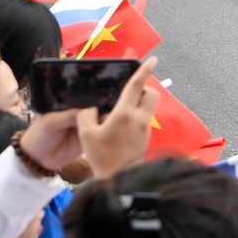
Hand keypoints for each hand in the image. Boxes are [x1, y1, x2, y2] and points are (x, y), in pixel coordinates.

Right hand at [77, 59, 158, 178]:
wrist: (119, 178)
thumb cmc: (101, 156)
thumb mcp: (86, 134)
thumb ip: (86, 115)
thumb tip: (92, 108)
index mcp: (125, 113)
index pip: (136, 85)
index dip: (143, 70)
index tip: (152, 59)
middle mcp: (140, 118)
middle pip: (151, 93)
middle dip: (143, 88)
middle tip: (129, 91)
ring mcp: (146, 128)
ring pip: (149, 106)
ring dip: (140, 102)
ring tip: (122, 109)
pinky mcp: (147, 137)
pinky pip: (145, 118)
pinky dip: (137, 115)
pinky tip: (123, 124)